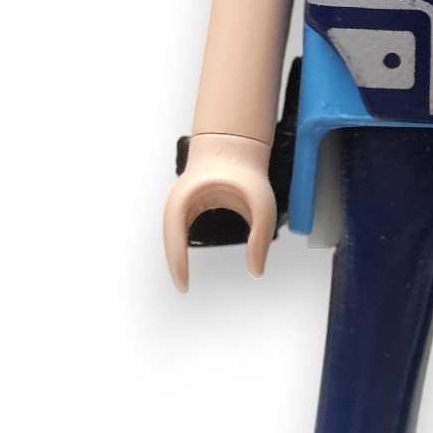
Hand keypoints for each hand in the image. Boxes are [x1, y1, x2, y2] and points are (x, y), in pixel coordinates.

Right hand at [163, 132, 277, 290]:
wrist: (235, 145)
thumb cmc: (246, 171)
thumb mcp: (262, 205)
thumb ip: (261, 239)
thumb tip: (256, 271)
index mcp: (189, 197)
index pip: (176, 238)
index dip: (178, 264)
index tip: (183, 286)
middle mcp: (179, 201)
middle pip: (169, 238)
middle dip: (174, 264)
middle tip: (183, 287)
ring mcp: (181, 203)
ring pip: (172, 234)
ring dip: (175, 255)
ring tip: (183, 279)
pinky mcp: (188, 206)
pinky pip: (179, 230)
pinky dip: (181, 246)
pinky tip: (186, 260)